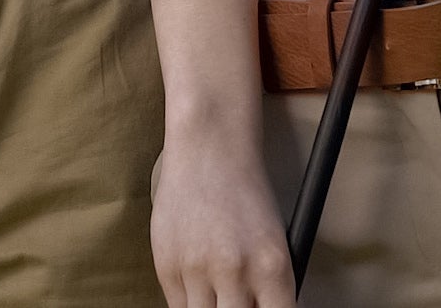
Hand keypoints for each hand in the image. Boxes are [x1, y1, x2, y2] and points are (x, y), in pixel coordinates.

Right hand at [151, 137, 296, 307]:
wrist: (208, 147)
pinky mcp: (166, 265)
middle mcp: (235, 271)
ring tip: (218, 291)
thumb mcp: (274, 241)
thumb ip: (267, 288)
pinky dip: (191, 302)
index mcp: (272, 266)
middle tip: (237, 301)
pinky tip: (199, 282)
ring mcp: (197, 269)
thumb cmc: (246, 192)